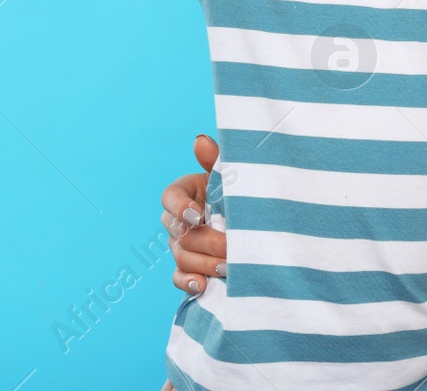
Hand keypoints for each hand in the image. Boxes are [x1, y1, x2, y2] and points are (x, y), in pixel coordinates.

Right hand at [161, 134, 226, 293]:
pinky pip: (179, 277)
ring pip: (182, 256)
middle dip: (206, 240)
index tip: (198, 215)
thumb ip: (216, 160)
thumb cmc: (240, 193)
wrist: (256, 223)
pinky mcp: (187, 267)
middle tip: (231, 247)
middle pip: (180, 232)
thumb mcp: (232, 175)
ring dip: (204, 263)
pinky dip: (188, 282)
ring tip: (228, 267)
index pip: (170, 197)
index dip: (180, 207)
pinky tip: (202, 286)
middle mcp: (179, 220)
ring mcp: (180, 245)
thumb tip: (200, 140)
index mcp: (186, 192)